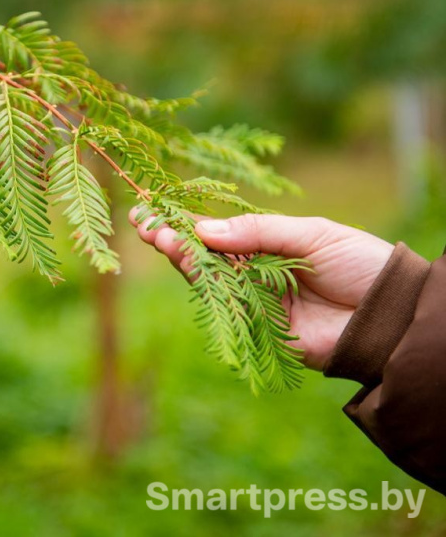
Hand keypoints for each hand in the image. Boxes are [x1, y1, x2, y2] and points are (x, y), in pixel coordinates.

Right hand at [130, 211, 394, 370]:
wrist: (392, 313)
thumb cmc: (361, 264)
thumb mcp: (311, 234)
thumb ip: (258, 232)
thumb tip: (204, 229)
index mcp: (269, 247)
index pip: (219, 233)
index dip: (187, 222)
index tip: (154, 207)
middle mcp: (256, 274)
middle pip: (206, 256)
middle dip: (174, 238)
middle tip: (144, 222)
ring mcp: (256, 301)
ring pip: (209, 278)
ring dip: (181, 257)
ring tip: (159, 236)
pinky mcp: (260, 329)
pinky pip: (225, 307)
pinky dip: (202, 286)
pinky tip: (185, 263)